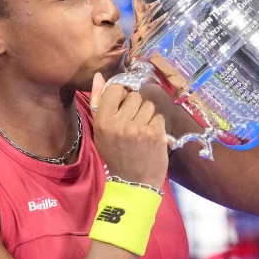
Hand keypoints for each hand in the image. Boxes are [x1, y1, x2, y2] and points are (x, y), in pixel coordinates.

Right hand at [89, 73, 168, 188]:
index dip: (121, 95)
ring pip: (148, 104)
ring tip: (142, 130)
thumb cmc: (116, 154)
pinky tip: (150, 136)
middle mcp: (120, 123)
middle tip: (132, 123)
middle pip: (134, 96)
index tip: (122, 107)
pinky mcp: (155, 133)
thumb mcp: (101, 131)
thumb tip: (99, 76)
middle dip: (135, 107)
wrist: (133, 182)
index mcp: (103, 122)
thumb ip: (99, 103)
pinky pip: (159, 116)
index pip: (115, 89)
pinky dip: (157, 125)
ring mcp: (139, 128)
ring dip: (147, 115)